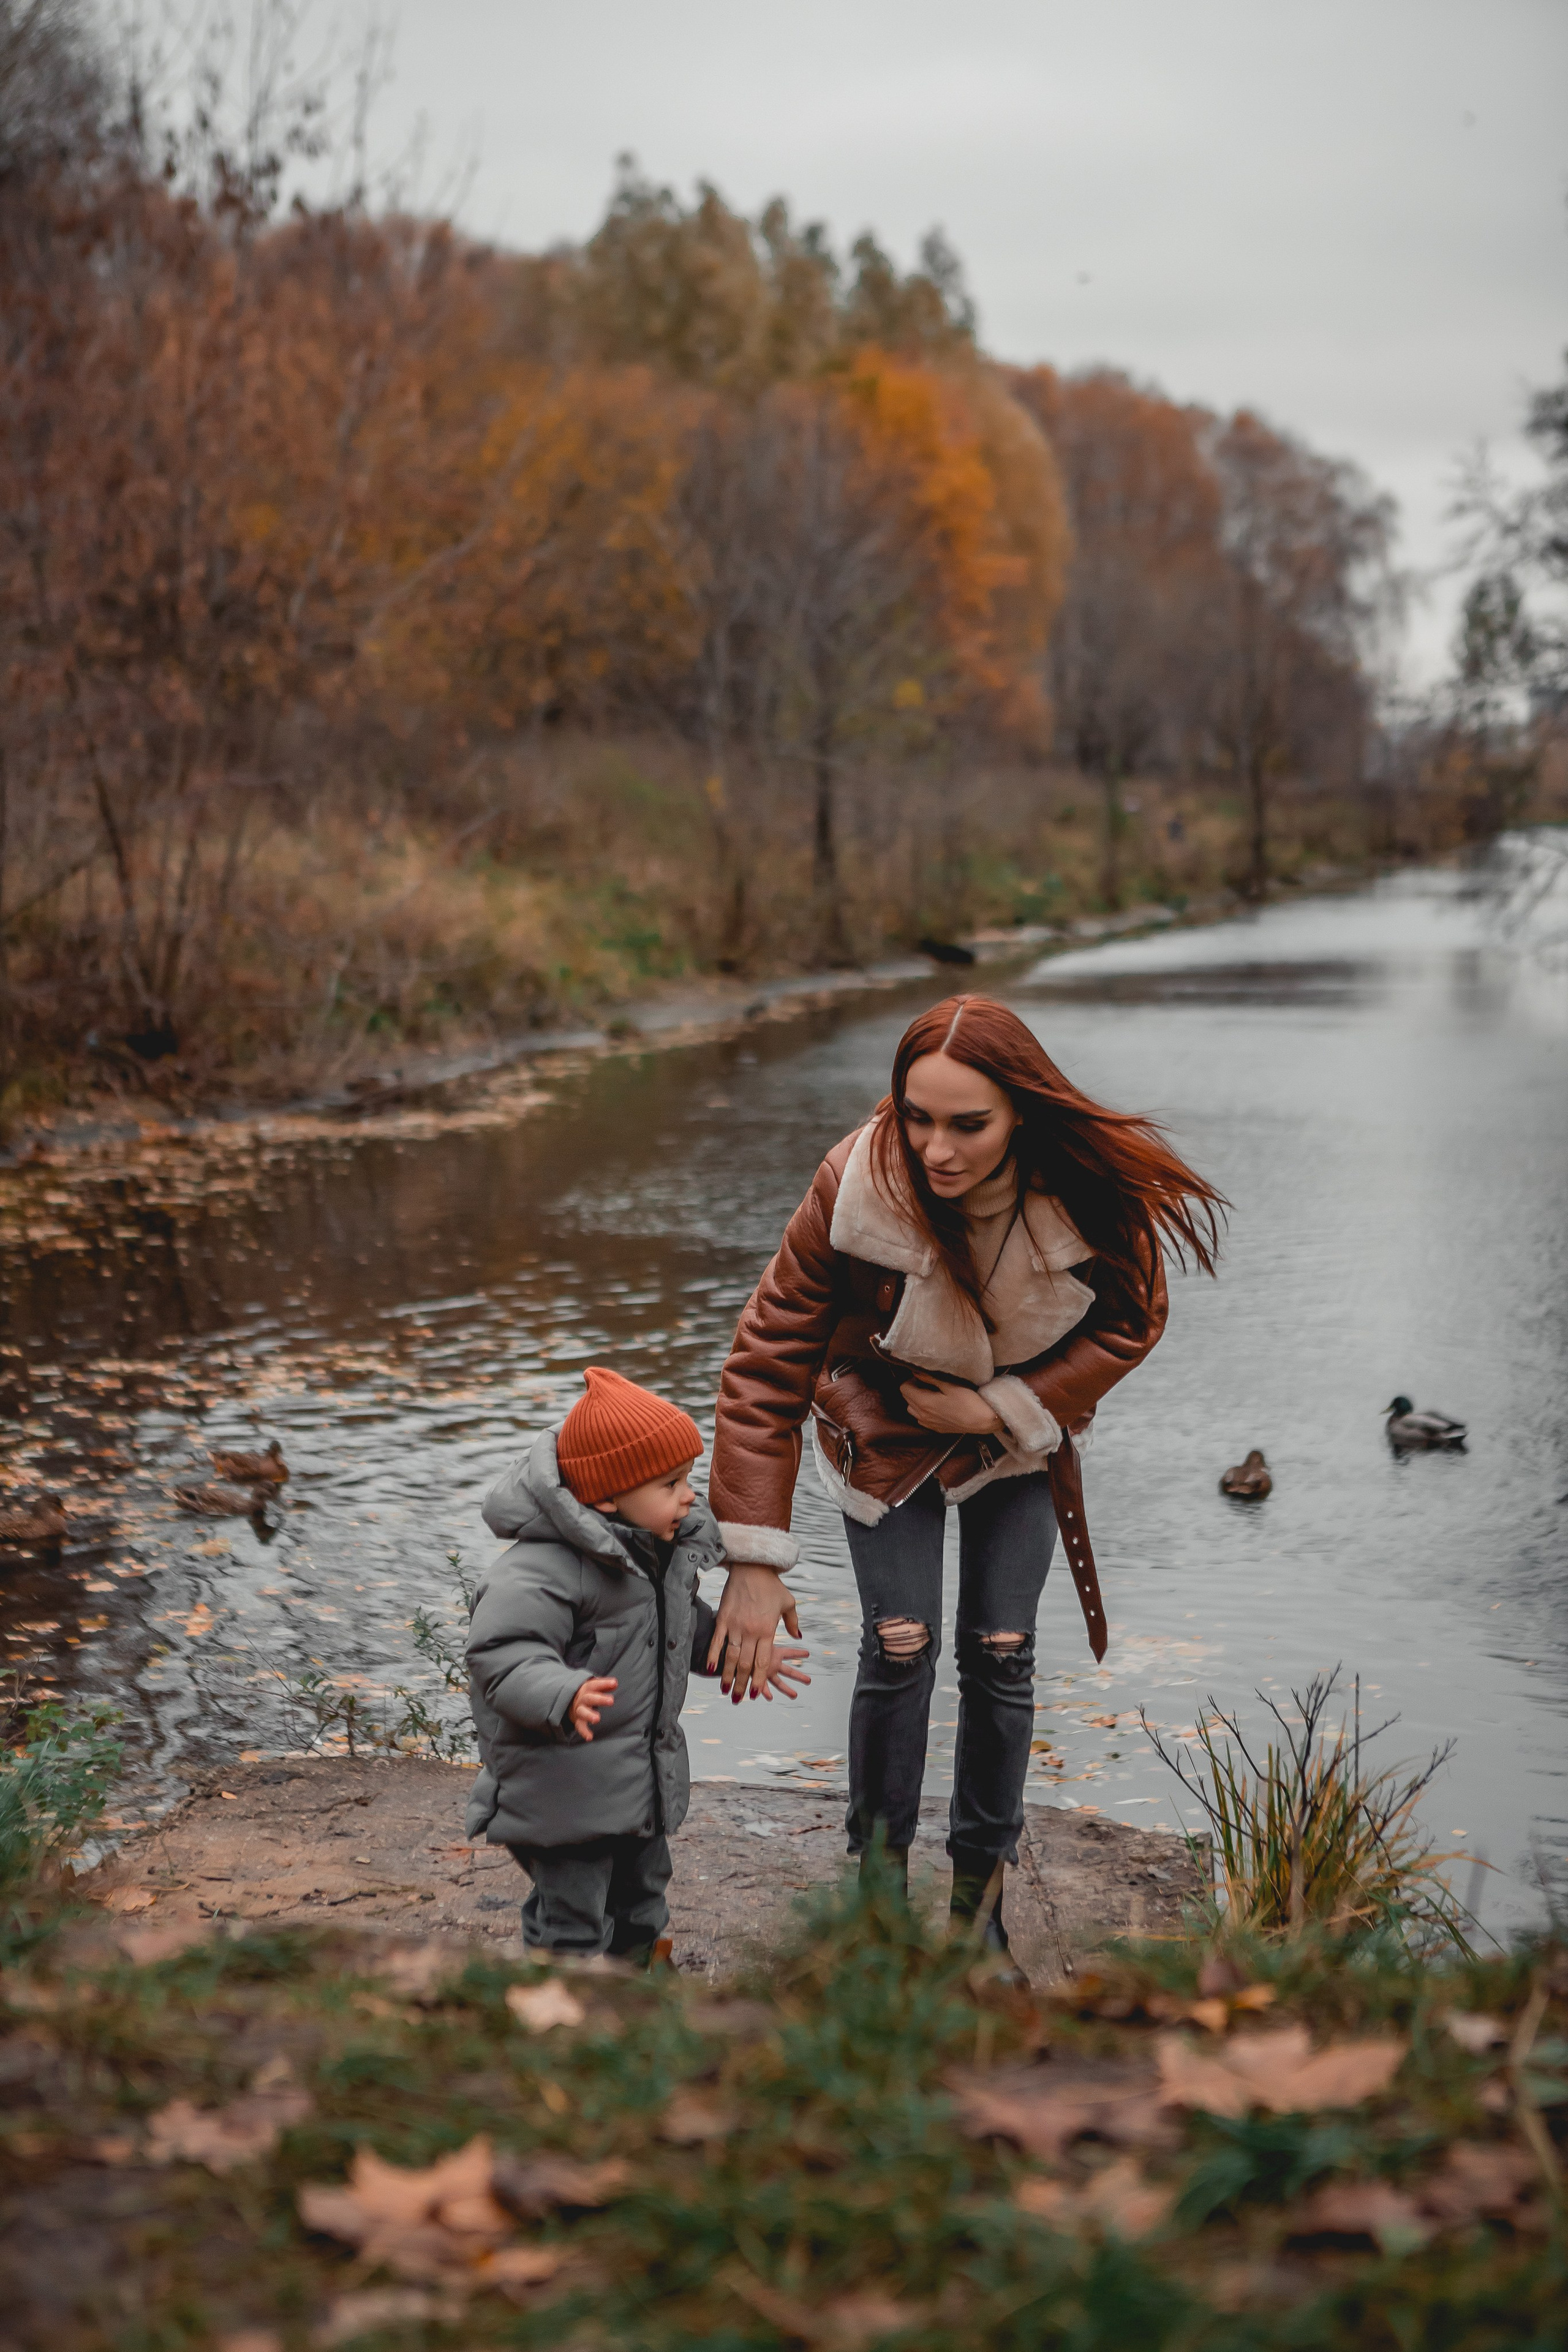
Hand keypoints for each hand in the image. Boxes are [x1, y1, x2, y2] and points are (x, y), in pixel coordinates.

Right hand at [569, 1675, 616, 1740]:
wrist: (569, 1702)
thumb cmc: (589, 1693)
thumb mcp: (595, 1687)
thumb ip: (605, 1686)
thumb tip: (615, 1683)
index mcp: (587, 1689)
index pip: (595, 1685)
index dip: (604, 1683)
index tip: (614, 1683)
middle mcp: (582, 1699)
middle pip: (589, 1698)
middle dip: (600, 1699)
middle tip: (611, 1701)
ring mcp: (579, 1710)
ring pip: (582, 1712)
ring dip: (589, 1715)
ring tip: (597, 1719)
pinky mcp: (578, 1720)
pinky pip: (579, 1726)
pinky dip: (584, 1732)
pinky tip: (589, 1737)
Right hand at [707, 1564, 800, 1702]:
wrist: (752, 1566)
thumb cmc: (772, 1585)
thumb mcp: (788, 1603)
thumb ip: (792, 1622)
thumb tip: (797, 1637)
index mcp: (768, 1630)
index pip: (763, 1662)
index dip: (759, 1680)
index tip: (756, 1695)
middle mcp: (751, 1631)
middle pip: (746, 1665)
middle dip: (742, 1685)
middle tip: (739, 1700)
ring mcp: (735, 1625)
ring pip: (731, 1657)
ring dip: (727, 1676)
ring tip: (725, 1690)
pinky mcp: (723, 1618)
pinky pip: (717, 1641)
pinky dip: (713, 1656)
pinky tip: (710, 1669)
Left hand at [900, 1376, 1003, 1435]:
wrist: (983, 1421)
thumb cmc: (969, 1401)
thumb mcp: (950, 1385)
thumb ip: (930, 1378)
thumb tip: (916, 1371)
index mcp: (924, 1403)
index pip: (904, 1388)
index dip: (911, 1379)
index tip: (923, 1377)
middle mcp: (922, 1415)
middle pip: (906, 1399)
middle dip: (913, 1389)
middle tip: (928, 1383)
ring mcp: (929, 1424)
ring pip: (912, 1410)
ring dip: (916, 1400)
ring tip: (931, 1394)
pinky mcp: (936, 1429)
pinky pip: (921, 1419)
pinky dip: (923, 1411)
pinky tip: (936, 1406)